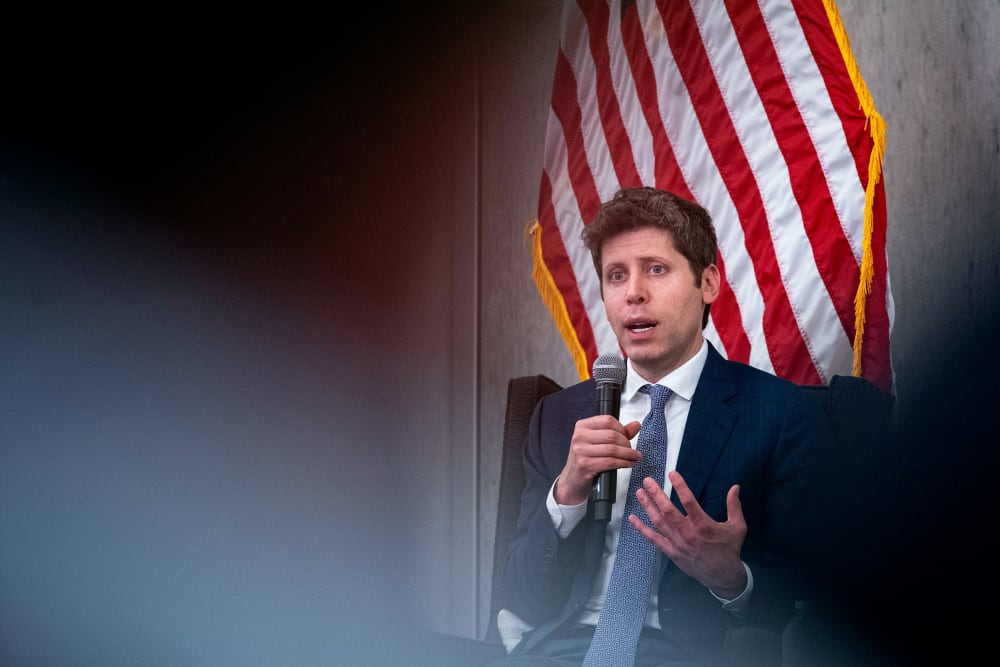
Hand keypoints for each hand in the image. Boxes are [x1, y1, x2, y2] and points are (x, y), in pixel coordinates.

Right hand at [553, 415, 641, 505]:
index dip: (622, 429)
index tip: (627, 437)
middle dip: (627, 444)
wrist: (572, 480)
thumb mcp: (599, 442)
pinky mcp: (585, 465)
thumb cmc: (586, 459)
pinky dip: (624, 463)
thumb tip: (636, 425)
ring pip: (613, 449)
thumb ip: (618, 433)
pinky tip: (628, 464)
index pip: (608, 420)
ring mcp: (580, 451)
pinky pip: (610, 462)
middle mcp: (579, 436)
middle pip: (612, 435)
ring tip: (634, 457)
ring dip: (628, 454)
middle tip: (632, 450)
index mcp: (582, 426)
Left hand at [629, 470, 747, 597]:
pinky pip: (654, 539)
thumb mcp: (737, 527)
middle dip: (656, 493)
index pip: (689, 501)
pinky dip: (642, 529)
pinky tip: (633, 519)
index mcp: (703, 525)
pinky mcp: (671, 552)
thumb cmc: (730, 549)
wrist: (723, 576)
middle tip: (648, 481)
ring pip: (659, 522)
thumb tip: (735, 487)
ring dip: (648, 506)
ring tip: (640, 493)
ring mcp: (678, 543)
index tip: (672, 473)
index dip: (680, 486)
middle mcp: (688, 533)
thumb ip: (734, 506)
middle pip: (668, 510)